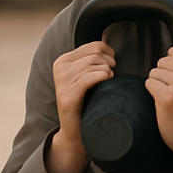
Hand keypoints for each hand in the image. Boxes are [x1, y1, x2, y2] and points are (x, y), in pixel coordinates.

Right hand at [47, 41, 114, 172]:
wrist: (76, 132)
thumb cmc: (87, 103)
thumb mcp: (86, 77)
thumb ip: (93, 60)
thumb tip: (108, 40)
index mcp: (63, 60)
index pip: (94, 46)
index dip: (110, 54)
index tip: (112, 66)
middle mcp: (60, 67)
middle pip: (96, 54)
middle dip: (110, 64)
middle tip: (111, 76)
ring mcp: (62, 80)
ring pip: (95, 65)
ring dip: (107, 73)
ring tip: (108, 82)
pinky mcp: (68, 94)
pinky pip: (90, 77)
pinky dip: (103, 78)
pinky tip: (107, 82)